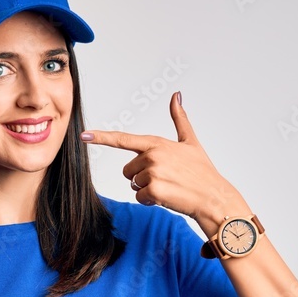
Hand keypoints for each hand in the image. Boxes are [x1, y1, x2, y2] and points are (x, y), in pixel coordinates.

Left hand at [81, 92, 249, 231]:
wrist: (214, 197)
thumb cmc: (202, 172)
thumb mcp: (191, 142)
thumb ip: (180, 119)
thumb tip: (176, 95)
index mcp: (157, 143)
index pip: (124, 139)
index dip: (101, 137)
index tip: (83, 135)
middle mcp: (153, 155)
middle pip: (127, 171)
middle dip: (141, 178)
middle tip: (165, 179)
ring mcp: (153, 172)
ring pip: (133, 185)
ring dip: (147, 190)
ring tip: (168, 187)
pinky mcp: (154, 190)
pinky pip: (140, 198)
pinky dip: (151, 201)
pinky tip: (168, 197)